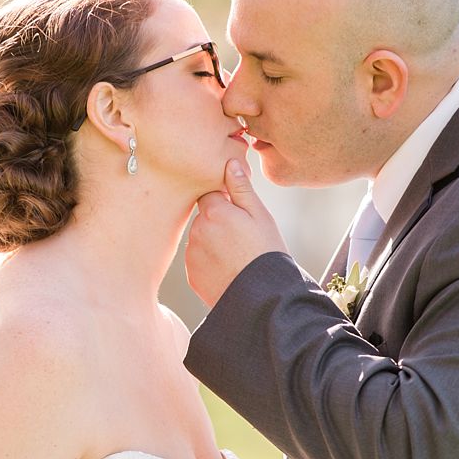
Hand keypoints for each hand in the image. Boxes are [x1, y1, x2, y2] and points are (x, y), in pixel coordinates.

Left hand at [185, 159, 289, 308]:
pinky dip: (210, 263)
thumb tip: (230, 162)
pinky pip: (198, 261)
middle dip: (218, 222)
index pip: (209, 194)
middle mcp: (196, 230)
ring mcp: (191, 254)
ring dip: (213, 243)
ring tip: (237, 256)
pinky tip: (229, 270)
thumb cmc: (266, 252)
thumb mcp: (260, 216)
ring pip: (200, 239)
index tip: (238, 213)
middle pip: (204, 217)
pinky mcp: (191, 275)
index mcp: (213, 211)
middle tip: (242, 239)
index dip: (224, 201)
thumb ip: (241, 188)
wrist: (262, 297)